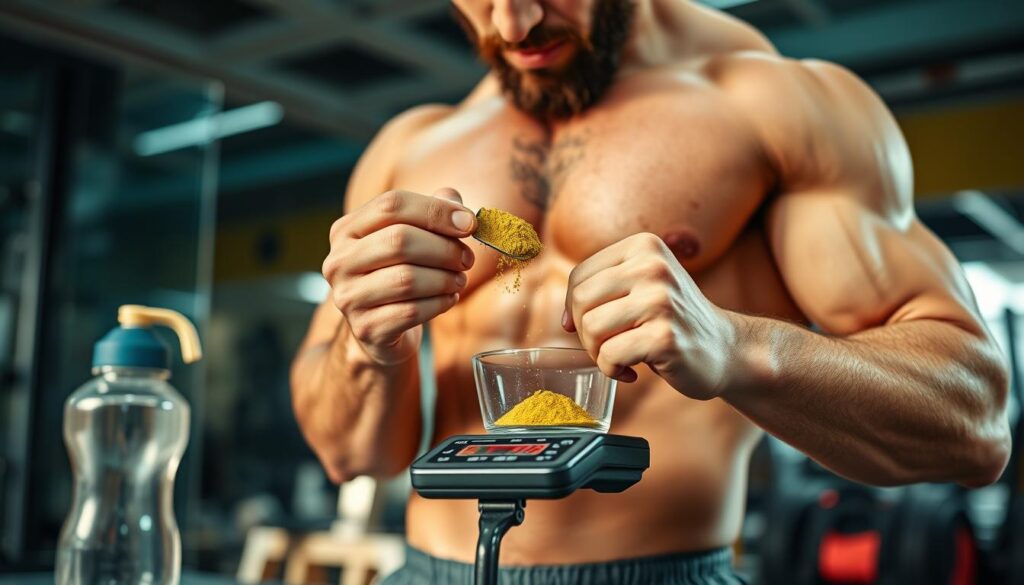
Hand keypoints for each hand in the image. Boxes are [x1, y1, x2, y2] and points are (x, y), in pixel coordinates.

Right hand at [323, 188, 475, 364]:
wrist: (379, 328)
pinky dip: (440, 303)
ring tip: (459, 280)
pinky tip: (449, 299)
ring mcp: (348, 297)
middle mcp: (339, 261)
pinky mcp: (366, 328)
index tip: (469, 224)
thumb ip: (433, 213)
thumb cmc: (399, 274)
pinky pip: (412, 311)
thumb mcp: (412, 238)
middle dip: (444, 249)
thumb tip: (458, 207)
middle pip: (399, 240)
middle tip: (467, 259)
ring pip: (407, 279)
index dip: (436, 211)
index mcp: (347, 230)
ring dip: (445, 279)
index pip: (392, 205)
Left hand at [563, 233, 735, 399]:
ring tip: (622, 356)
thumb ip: (602, 289)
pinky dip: (613, 371)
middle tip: (609, 345)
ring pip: (591, 328)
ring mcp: (661, 301)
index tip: (595, 327)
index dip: (574, 308)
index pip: (579, 277)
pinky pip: (609, 356)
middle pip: (580, 301)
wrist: (725, 349)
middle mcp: (653, 266)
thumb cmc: (672, 321)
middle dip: (585, 332)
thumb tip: (563, 320)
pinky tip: (634, 371)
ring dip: (598, 353)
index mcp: (644, 246)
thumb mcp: (642, 285)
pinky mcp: (665, 337)